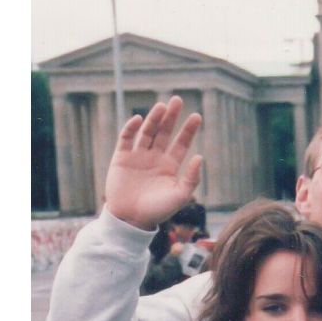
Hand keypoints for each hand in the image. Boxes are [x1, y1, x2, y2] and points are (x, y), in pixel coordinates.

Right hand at [104, 97, 202, 230]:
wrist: (130, 220)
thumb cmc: (157, 210)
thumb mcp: (179, 196)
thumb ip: (191, 178)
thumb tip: (200, 157)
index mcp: (170, 166)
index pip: (181, 143)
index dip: (188, 130)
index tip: (197, 116)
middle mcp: (155, 158)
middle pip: (164, 132)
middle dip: (171, 117)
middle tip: (178, 100)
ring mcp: (138, 156)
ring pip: (147, 132)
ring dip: (154, 119)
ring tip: (161, 106)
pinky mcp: (121, 158)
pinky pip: (126, 139)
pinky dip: (130, 128)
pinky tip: (138, 119)